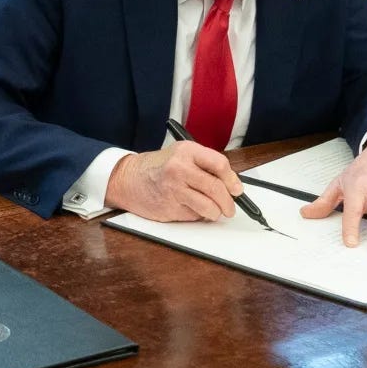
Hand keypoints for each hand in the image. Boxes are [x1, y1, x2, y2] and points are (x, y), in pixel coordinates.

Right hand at [105, 142, 240, 222]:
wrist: (129, 178)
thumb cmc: (159, 167)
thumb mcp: (181, 155)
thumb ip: (205, 165)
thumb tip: (231, 185)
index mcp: (186, 151)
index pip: (219, 164)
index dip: (232, 180)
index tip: (237, 189)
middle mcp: (180, 168)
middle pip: (216, 189)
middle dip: (228, 203)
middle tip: (230, 208)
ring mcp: (174, 189)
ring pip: (209, 207)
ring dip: (215, 213)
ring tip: (211, 210)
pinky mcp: (170, 207)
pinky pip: (194, 216)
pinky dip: (197, 215)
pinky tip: (188, 207)